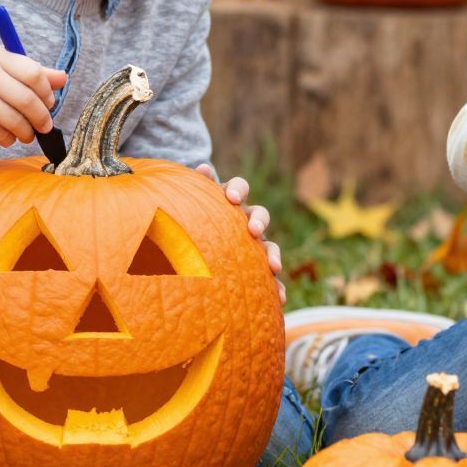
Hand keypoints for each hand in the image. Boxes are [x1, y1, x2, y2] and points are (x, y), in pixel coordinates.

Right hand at [0, 51, 66, 145]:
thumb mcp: (4, 67)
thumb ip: (34, 73)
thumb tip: (64, 79)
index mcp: (0, 57)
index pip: (34, 74)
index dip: (47, 93)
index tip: (49, 103)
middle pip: (27, 100)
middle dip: (42, 118)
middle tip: (45, 126)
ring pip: (16, 122)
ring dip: (27, 132)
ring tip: (27, 133)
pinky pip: (1, 135)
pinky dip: (9, 139)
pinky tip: (7, 135)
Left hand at [197, 163, 285, 300]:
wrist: (192, 238)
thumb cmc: (186, 216)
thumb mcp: (186, 203)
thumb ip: (191, 187)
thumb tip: (201, 167)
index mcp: (228, 200)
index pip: (238, 187)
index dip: (238, 189)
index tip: (232, 198)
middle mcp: (244, 219)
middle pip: (259, 214)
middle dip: (259, 220)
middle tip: (253, 230)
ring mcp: (252, 244)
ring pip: (269, 246)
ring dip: (273, 254)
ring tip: (274, 268)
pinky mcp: (255, 267)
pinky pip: (269, 278)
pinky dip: (277, 288)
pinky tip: (280, 300)